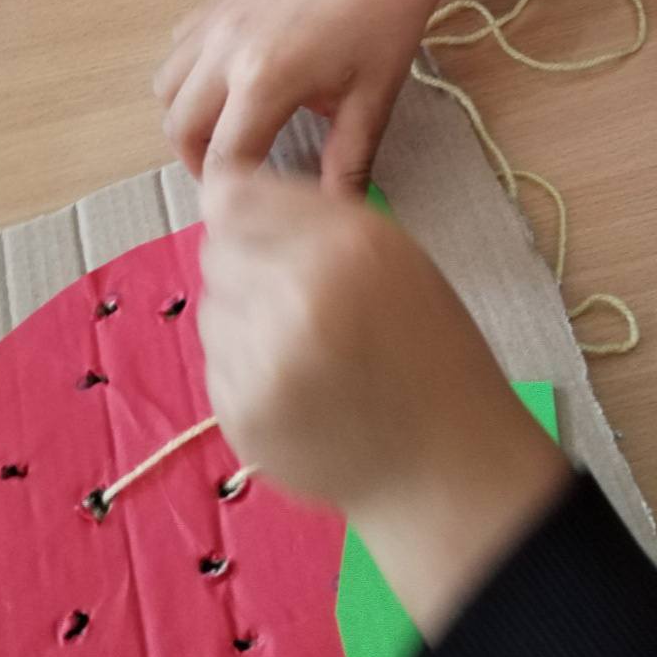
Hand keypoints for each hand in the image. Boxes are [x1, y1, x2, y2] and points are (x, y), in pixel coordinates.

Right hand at [156, 0, 474, 195]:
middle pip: (179, 127)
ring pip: (166, 87)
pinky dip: (188, 76)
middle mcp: (227, 49)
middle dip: (199, 164)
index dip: (230, 196)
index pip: (223, 158)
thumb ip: (346, 165)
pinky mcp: (216, 1)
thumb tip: (334, 214)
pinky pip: (177, 49)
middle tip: (236, 178)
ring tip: (225, 132)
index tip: (247, 211)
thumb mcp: (372, 102)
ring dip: (186, 119)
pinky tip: (226, 84)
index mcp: (267, 79)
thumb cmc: (384, 26)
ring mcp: (215, 20)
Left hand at [199, 170, 571, 639]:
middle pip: (216, 250)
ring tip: (303, 346)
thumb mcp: (392, 254)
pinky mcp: (240, 412)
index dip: (236, 205)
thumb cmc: (427, 348)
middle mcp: (299, 294)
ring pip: (212, 307)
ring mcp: (264, 359)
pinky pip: (216, 362)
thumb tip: (223, 192)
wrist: (444, 463)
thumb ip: (311, 217)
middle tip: (296, 296)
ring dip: (242, 316)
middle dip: (245, 264)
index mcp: (346, 246)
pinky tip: (296, 384)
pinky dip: (244, 367)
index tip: (253, 225)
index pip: (235, 195)